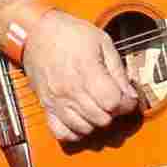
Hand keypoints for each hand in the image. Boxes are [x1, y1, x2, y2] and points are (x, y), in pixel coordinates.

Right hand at [16, 9, 144, 145]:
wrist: (36, 33)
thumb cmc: (69, 34)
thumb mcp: (102, 42)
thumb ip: (118, 71)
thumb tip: (130, 94)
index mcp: (86, 72)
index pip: (113, 103)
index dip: (127, 103)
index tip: (128, 97)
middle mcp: (70, 90)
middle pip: (102, 119)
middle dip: (114, 112)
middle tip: (114, 99)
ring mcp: (56, 101)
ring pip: (85, 128)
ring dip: (96, 121)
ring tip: (98, 107)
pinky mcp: (46, 106)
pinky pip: (62, 133)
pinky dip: (75, 131)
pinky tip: (82, 118)